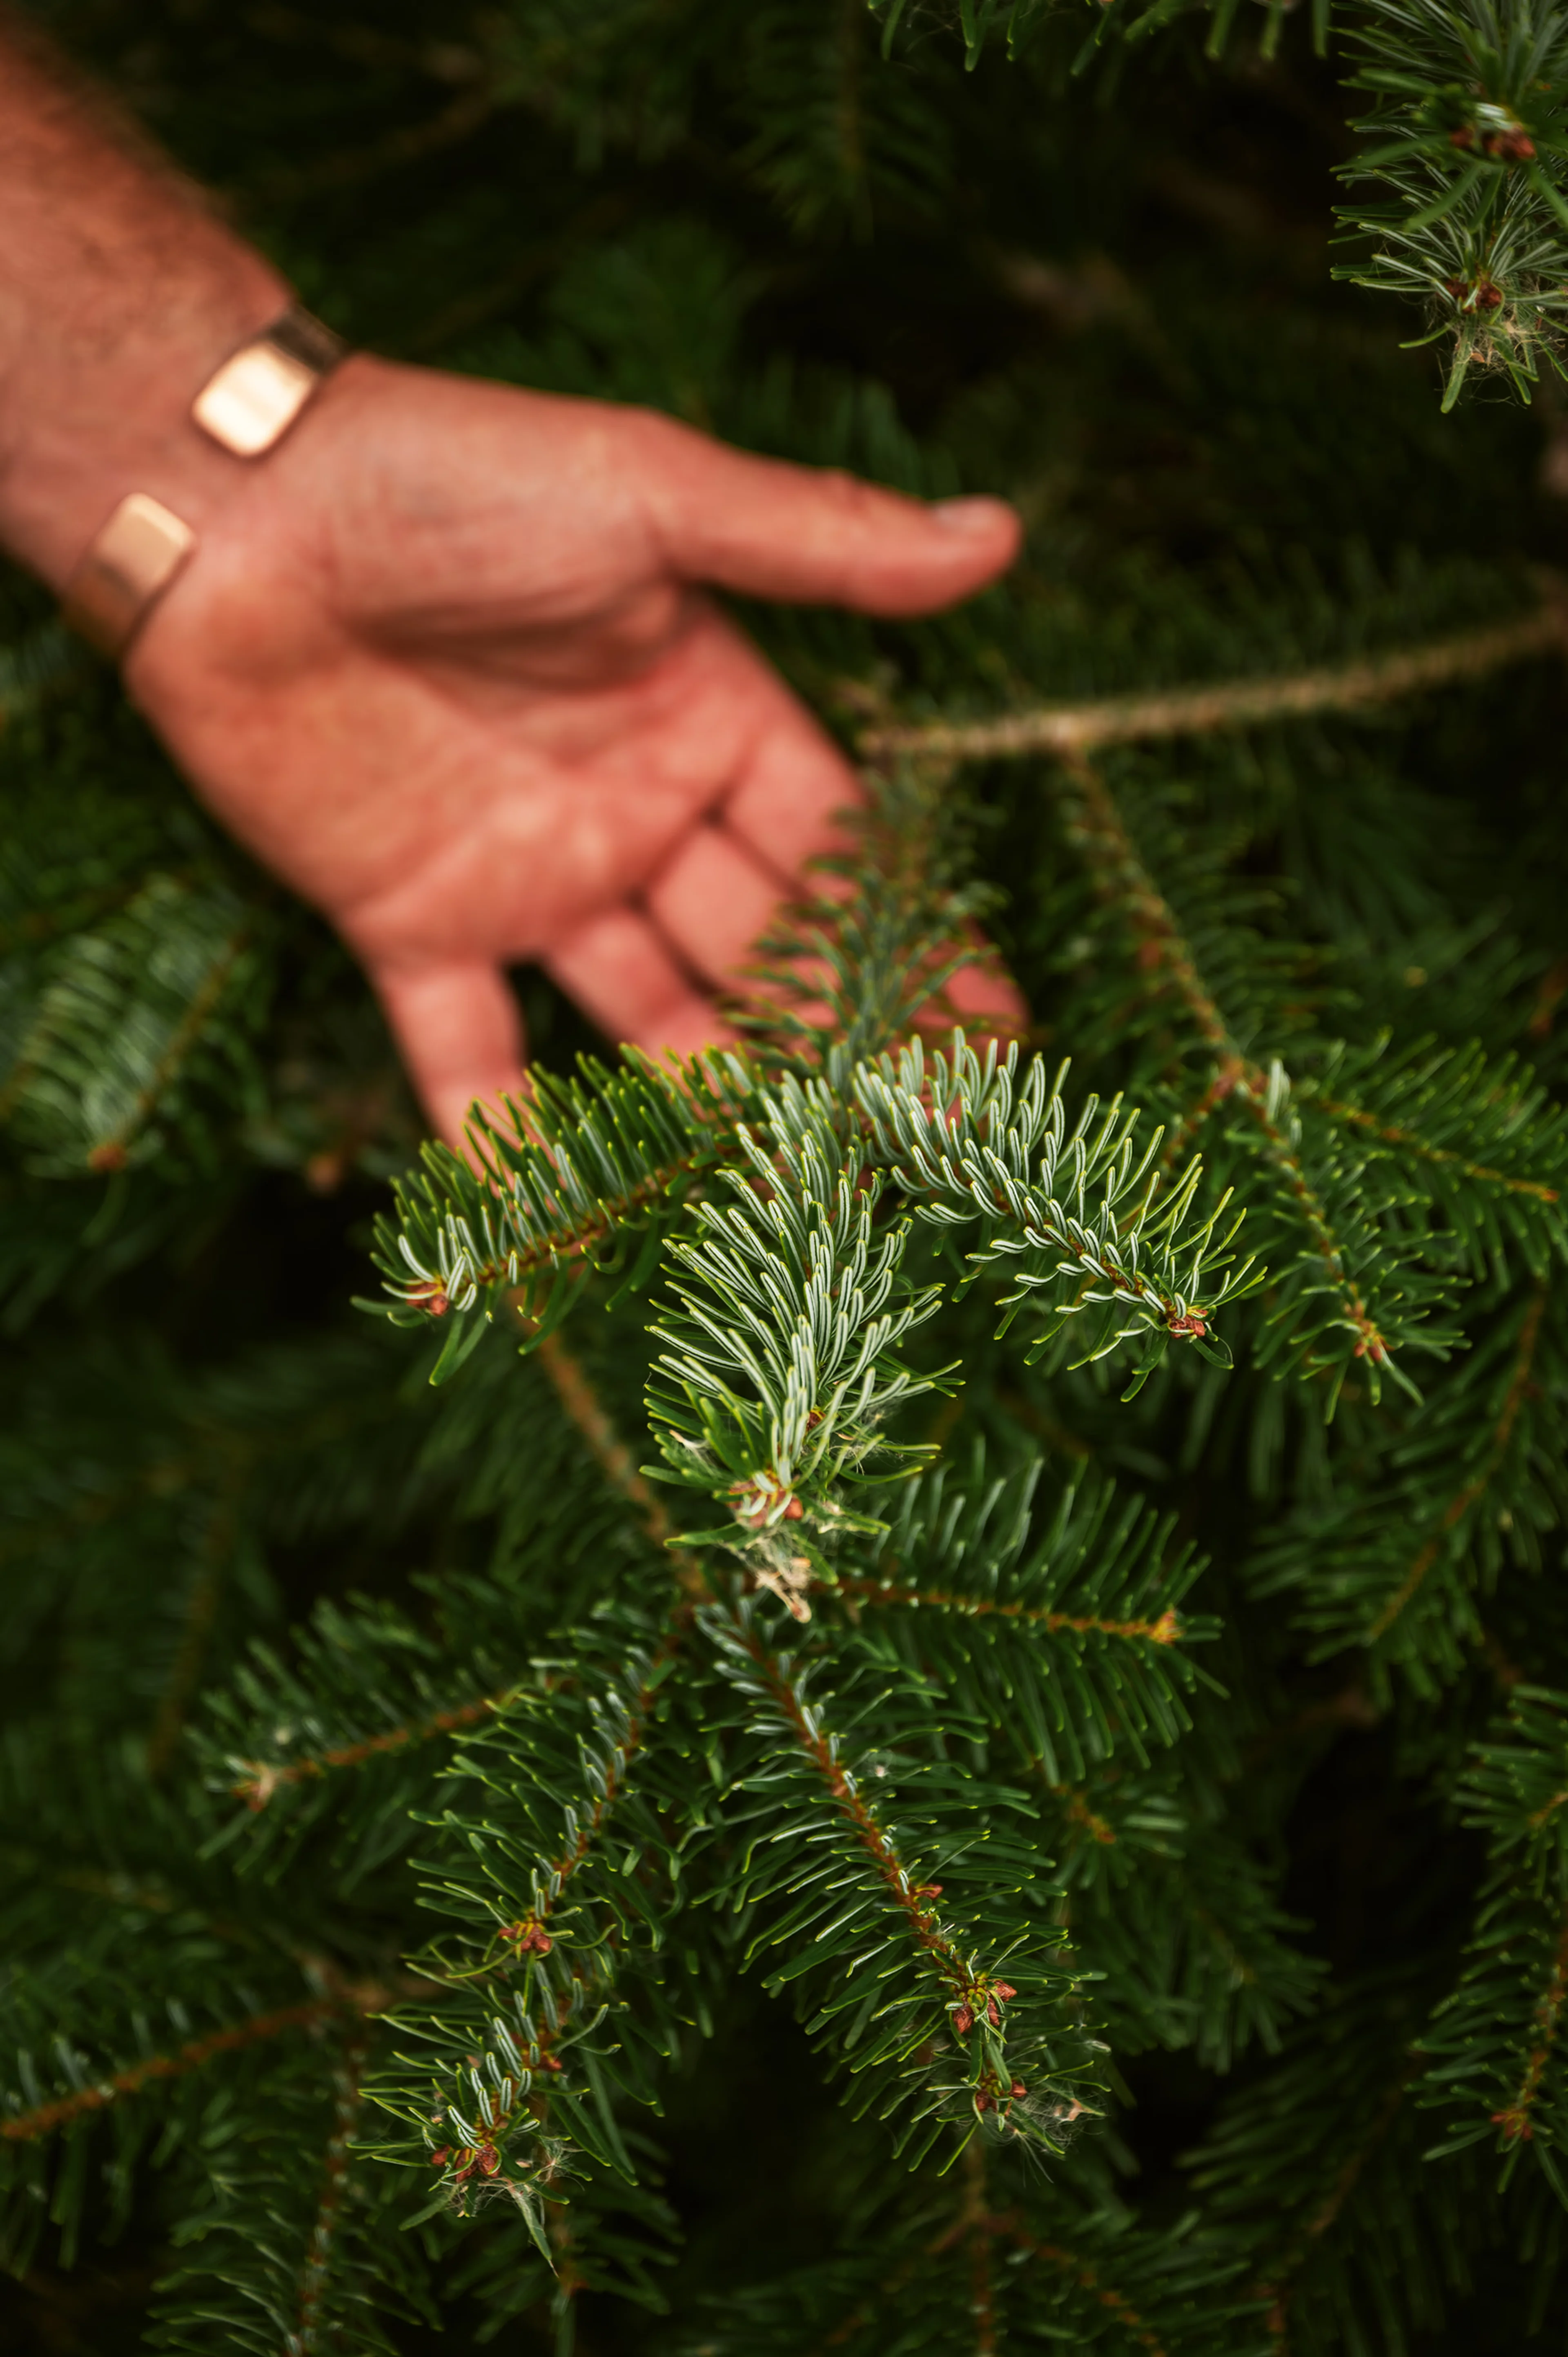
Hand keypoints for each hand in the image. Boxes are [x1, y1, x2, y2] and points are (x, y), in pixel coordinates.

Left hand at [123, 360, 1022, 1144]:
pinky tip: (560, 1222)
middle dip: (842, 1038)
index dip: (915, 940)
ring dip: (713, 1098)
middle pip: (761, 949)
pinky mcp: (411, 923)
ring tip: (794, 1189)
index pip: (839, 853)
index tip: (996, 1034)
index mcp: (705, 718)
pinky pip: (467, 1050)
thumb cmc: (448, 478)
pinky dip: (504, 1132)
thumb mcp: (654, 497)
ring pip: (644, 1018)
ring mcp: (527, 877)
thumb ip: (819, 542)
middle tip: (924, 1136)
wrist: (232, 506)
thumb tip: (997, 536)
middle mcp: (632, 812)